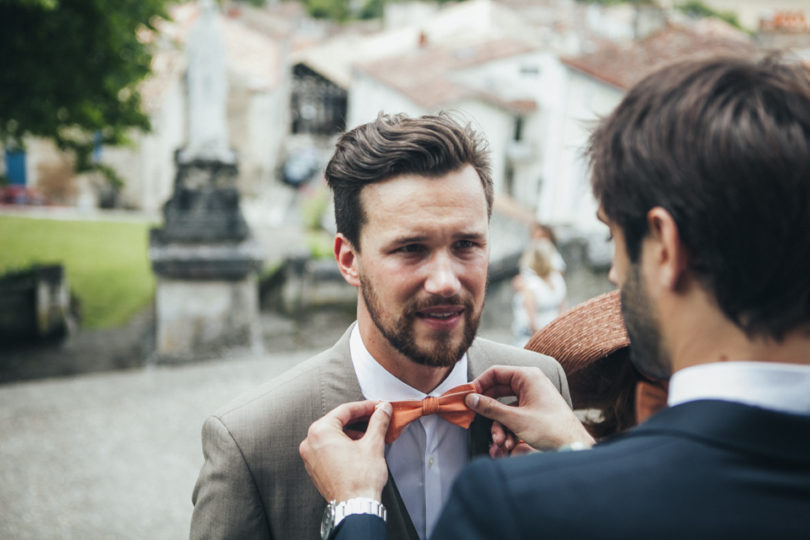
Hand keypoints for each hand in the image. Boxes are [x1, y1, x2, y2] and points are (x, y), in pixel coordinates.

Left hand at [299, 401, 391, 501]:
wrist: (355, 507)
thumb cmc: (360, 480)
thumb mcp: (373, 444)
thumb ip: (378, 422)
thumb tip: (383, 410)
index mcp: (320, 431)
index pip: (345, 410)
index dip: (364, 407)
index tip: (377, 406)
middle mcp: (310, 442)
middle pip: (337, 421)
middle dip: (358, 419)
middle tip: (375, 416)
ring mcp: (310, 457)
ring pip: (333, 435)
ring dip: (351, 432)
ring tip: (370, 433)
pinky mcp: (315, 469)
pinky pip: (329, 448)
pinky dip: (343, 444)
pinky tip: (359, 447)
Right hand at [467, 366, 594, 450]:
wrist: (574, 445)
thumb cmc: (551, 428)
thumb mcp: (515, 419)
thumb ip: (490, 408)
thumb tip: (470, 399)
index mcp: (527, 377)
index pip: (496, 372)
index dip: (479, 384)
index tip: (467, 396)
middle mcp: (530, 383)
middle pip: (498, 391)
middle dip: (488, 410)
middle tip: (474, 417)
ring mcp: (532, 397)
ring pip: (505, 407)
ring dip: (499, 425)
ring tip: (499, 442)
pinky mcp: (533, 411)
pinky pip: (514, 415)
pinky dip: (508, 428)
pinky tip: (507, 444)